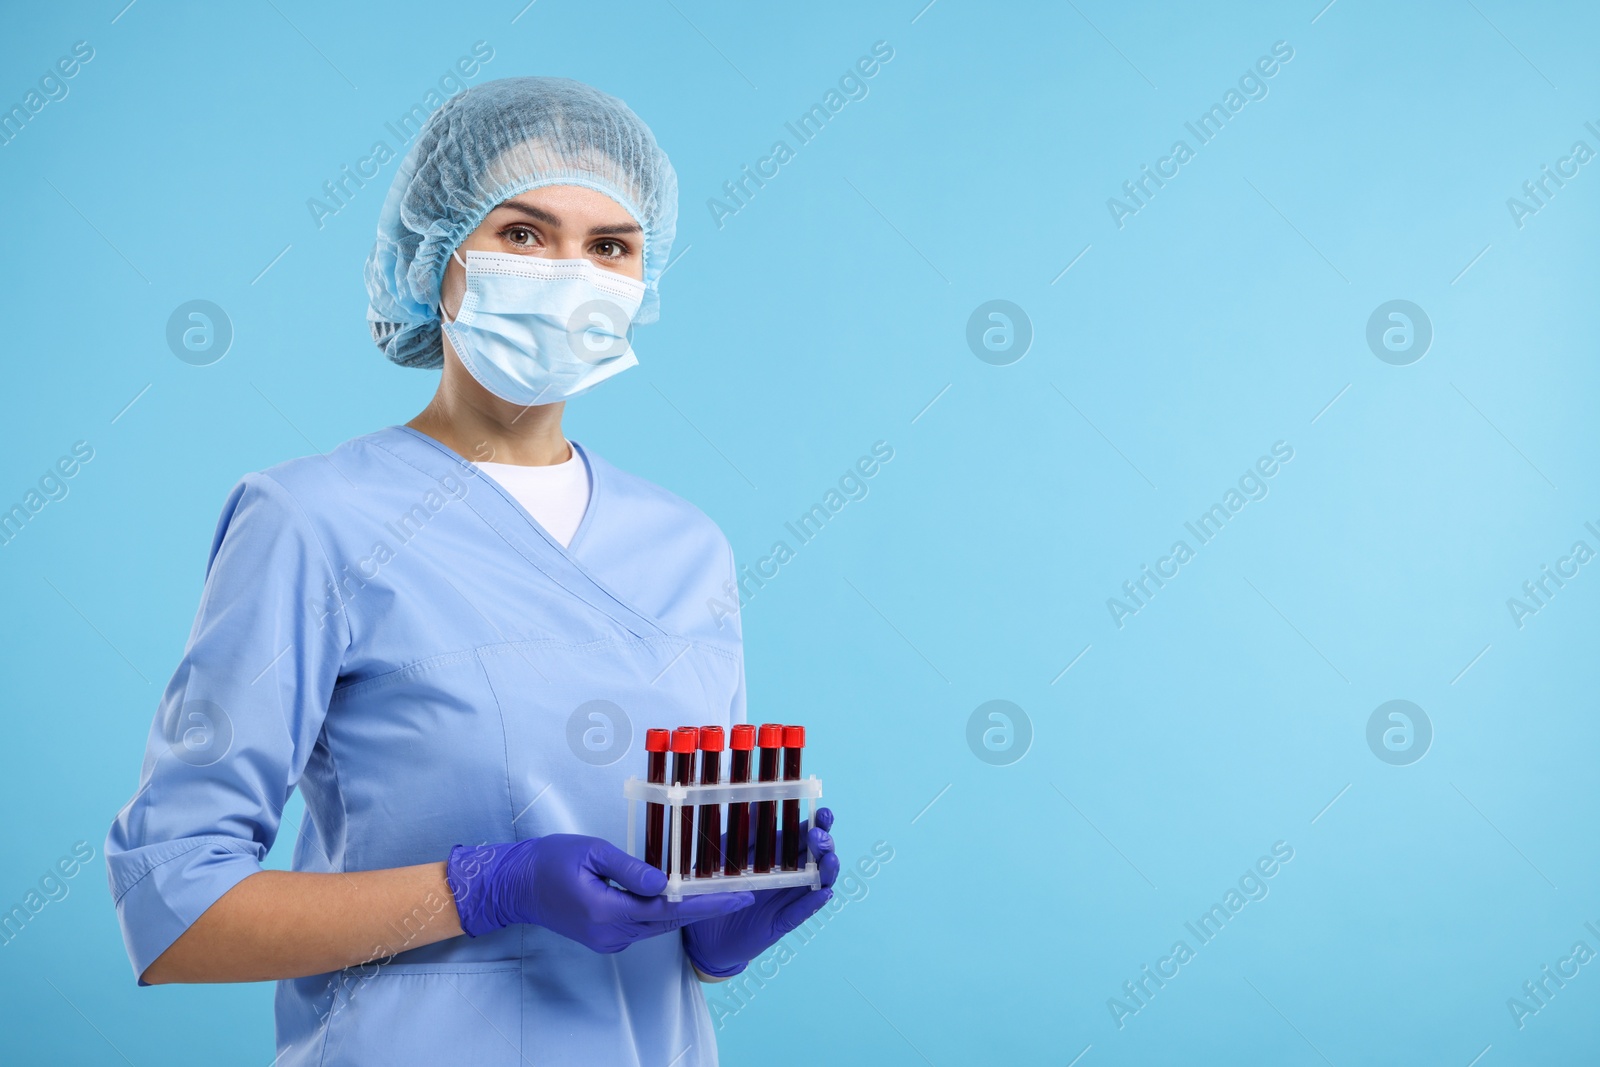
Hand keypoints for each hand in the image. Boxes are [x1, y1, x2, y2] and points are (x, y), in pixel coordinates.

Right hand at [447, 834, 753, 952]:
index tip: (738, 897)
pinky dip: (665, 913)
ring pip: (658, 925)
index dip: (706, 903)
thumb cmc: (549, 861)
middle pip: (669, 922)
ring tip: (720, 894)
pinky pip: (643, 926)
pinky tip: (681, 897)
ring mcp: (608, 940)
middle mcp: (611, 934)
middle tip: (742, 894)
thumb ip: (630, 869)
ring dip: (688, 911)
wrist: (515, 885)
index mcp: (607, 912)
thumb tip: (666, 882)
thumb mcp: (591, 852)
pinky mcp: (605, 938)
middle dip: (707, 909)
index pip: (669, 909)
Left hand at [682, 807, 838, 977]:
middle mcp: (790, 874)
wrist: (704, 931)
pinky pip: (801, 912)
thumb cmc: (717, 888)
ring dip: (827, 870)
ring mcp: (788, 898)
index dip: (819, 824)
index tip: (823, 813)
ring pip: (818, 882)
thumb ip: (745, 835)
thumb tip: (757, 805)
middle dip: (825, 844)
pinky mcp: (782, 922)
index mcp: (778, 854)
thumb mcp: (726, 856)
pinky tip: (822, 892)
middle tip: (817, 838)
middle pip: (818, 856)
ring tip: (828, 861)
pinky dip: (813, 902)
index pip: (805, 835)